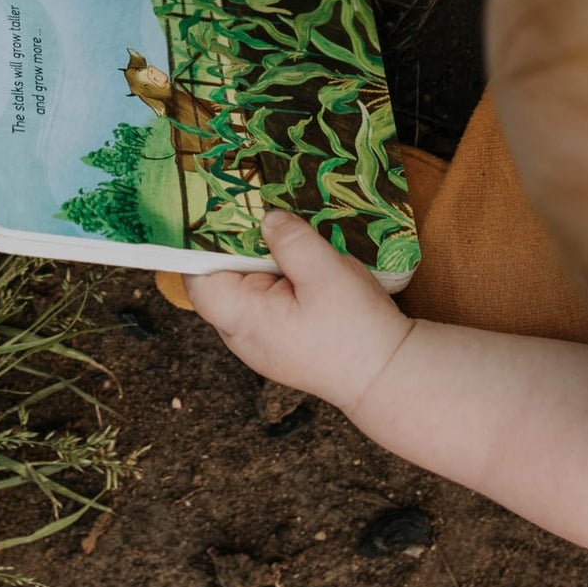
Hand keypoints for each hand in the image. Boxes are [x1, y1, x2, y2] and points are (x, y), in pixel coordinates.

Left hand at [185, 210, 411, 410]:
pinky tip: (302, 267)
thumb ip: (291, 240)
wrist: (388, 374)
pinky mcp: (280, 340)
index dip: (205, 244)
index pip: (199, 279)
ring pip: (246, 289)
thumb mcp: (325, 272)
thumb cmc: (356, 328)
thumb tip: (266, 219)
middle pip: (221, 280)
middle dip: (240, 247)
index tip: (223, 212)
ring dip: (264, 262)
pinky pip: (266, 302)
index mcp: (243, 320)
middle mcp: (242, 335)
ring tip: (288, 239)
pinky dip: (279, 280)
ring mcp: (261, 341)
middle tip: (264, 214)